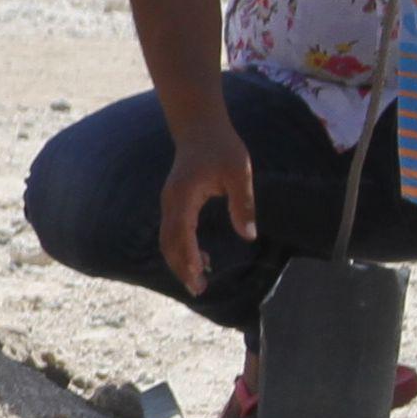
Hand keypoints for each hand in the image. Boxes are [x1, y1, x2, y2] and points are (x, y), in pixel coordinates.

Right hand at [156, 113, 257, 295]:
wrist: (199, 128)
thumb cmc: (221, 148)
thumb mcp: (239, 173)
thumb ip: (243, 204)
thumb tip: (249, 235)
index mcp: (183, 197)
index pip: (181, 235)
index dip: (188, 259)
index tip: (199, 279)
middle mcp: (170, 203)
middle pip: (168, 243)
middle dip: (181, 268)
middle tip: (199, 290)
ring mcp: (169, 203)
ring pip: (167, 239)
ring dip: (180, 261)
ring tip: (199, 278)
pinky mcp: (174, 203)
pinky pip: (173, 231)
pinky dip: (181, 249)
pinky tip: (199, 257)